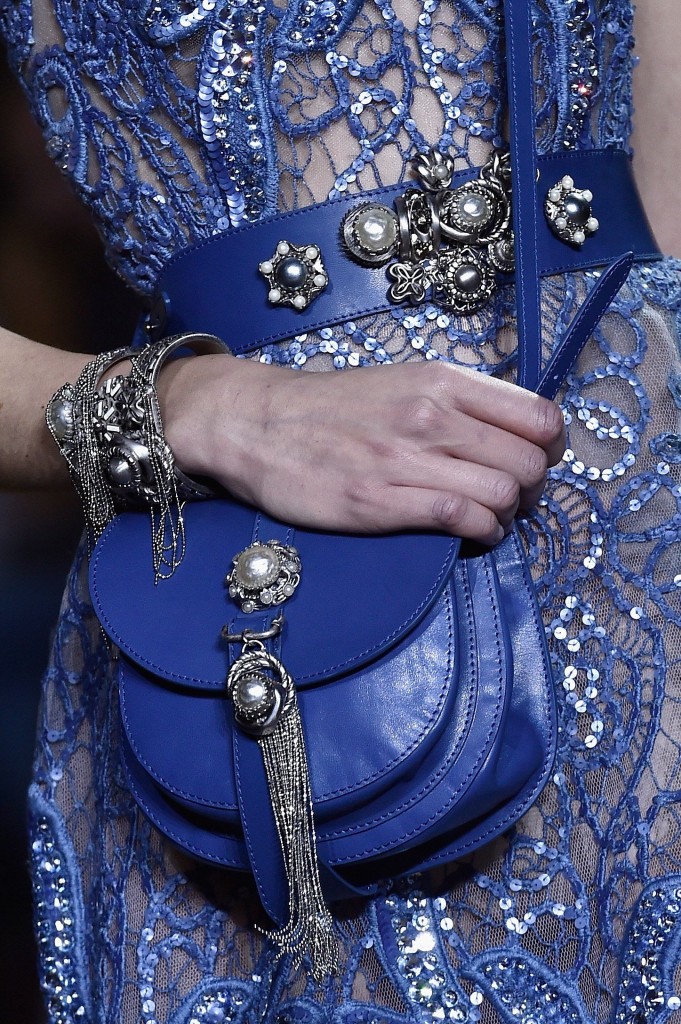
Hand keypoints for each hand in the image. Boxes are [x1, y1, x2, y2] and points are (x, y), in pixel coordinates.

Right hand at [158, 355, 564, 545]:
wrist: (256, 423)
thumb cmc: (332, 407)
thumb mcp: (403, 380)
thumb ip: (459, 399)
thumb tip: (514, 428)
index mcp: (442, 381)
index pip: (540, 417)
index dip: (550, 449)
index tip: (534, 462)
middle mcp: (432, 415)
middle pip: (530, 462)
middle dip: (533, 489)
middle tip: (512, 498)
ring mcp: (406, 459)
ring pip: (504, 494)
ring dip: (508, 516)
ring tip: (489, 519)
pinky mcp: (381, 502)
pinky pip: (463, 519)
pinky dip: (483, 534)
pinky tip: (471, 534)